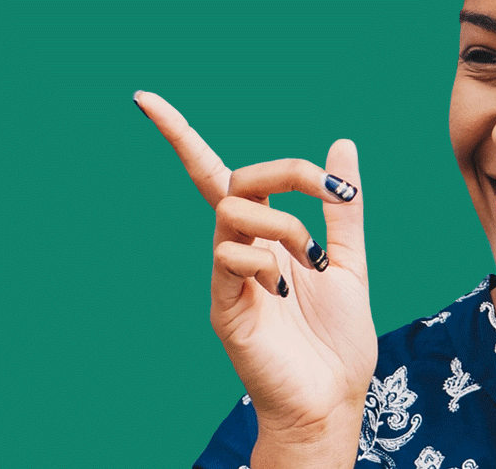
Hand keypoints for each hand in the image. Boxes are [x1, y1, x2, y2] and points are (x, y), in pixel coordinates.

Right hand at [135, 91, 375, 466]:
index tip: (144, 98)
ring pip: (232, 212)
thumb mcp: (351, 261)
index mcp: (267, 236)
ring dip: (286, 223)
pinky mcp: (224, 307)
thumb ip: (343, 208)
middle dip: (285, 171)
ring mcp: (228, 277)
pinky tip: (288, 291)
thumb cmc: (338, 337)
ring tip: (315, 262)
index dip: (180, 136)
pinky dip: (266, 261)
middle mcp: (241, 249)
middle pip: (234, 180)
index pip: (218, 176)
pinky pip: (229, 258)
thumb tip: (342, 143)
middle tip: (330, 191)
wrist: (334, 397)